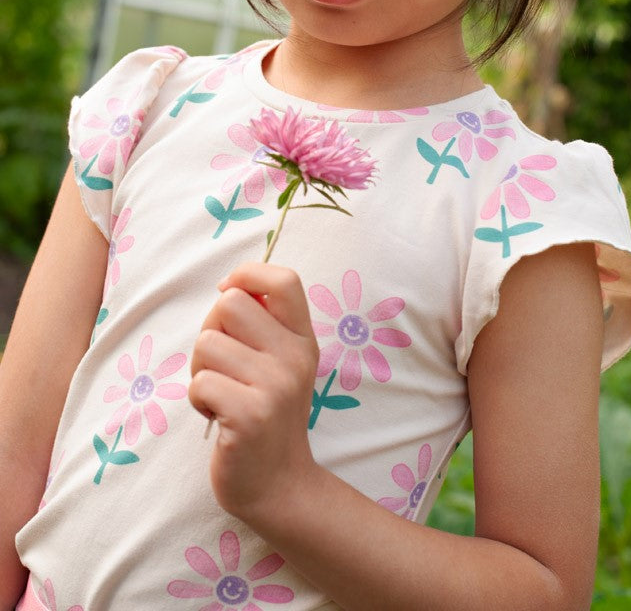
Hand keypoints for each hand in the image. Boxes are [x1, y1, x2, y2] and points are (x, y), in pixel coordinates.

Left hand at [189, 262, 319, 520]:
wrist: (279, 486)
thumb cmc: (265, 414)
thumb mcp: (279, 363)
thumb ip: (264, 324)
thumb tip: (231, 285)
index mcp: (302, 338)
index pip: (284, 280)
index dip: (248, 273)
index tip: (229, 293)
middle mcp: (295, 357)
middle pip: (229, 304)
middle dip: (210, 331)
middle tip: (222, 366)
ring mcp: (276, 387)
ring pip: (206, 344)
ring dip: (200, 371)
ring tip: (220, 395)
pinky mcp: (250, 415)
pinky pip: (201, 382)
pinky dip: (198, 400)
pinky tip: (217, 417)